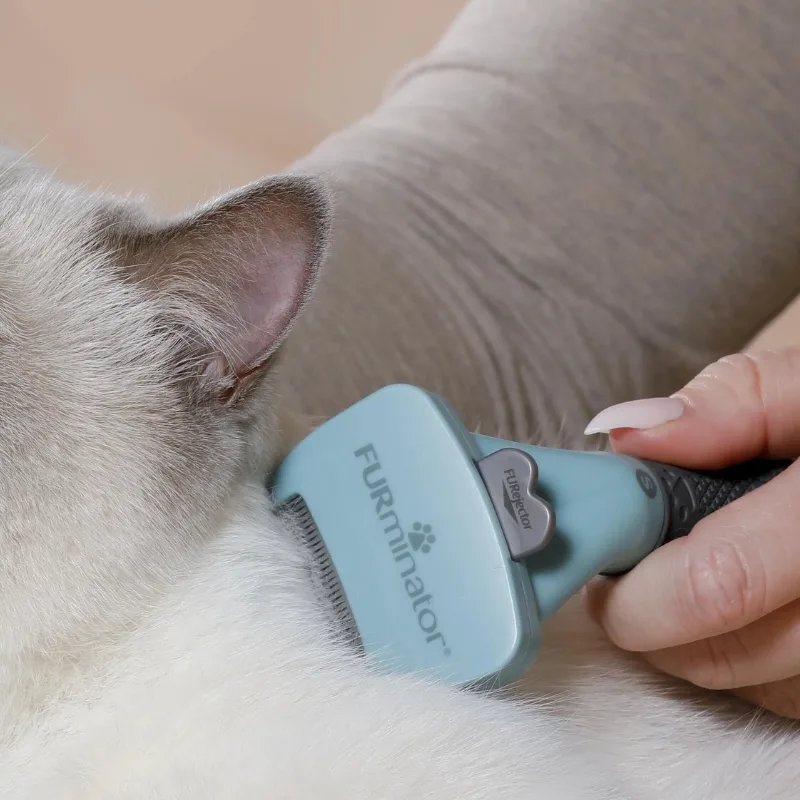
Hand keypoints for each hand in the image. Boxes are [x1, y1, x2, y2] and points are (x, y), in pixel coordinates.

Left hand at [582, 349, 799, 718]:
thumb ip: (732, 402)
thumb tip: (630, 435)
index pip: (718, 583)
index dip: (638, 587)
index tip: (601, 558)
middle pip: (720, 653)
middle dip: (647, 618)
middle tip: (625, 567)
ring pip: (745, 682)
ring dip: (689, 637)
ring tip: (685, 571)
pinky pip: (780, 692)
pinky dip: (738, 652)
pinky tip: (741, 600)